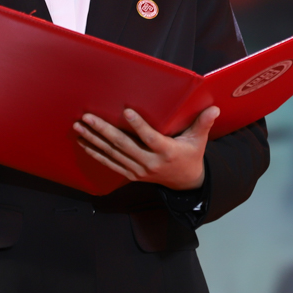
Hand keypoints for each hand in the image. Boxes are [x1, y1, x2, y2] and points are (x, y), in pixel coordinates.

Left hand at [73, 106, 218, 190]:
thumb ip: (203, 124)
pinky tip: (83, 142)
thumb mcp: (199, 141)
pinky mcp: (130, 174)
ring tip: (79, 127)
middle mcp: (149, 163)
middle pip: (123, 145)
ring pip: (112, 154)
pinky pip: (110, 163)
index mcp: (166, 152)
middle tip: (88, 117)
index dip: (138, 125)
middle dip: (103, 131)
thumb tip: (213, 109)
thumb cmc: (190, 155)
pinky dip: (95, 153)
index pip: (150, 138)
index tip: (126, 111)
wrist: (185, 183)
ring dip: (94, 140)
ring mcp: (138, 170)